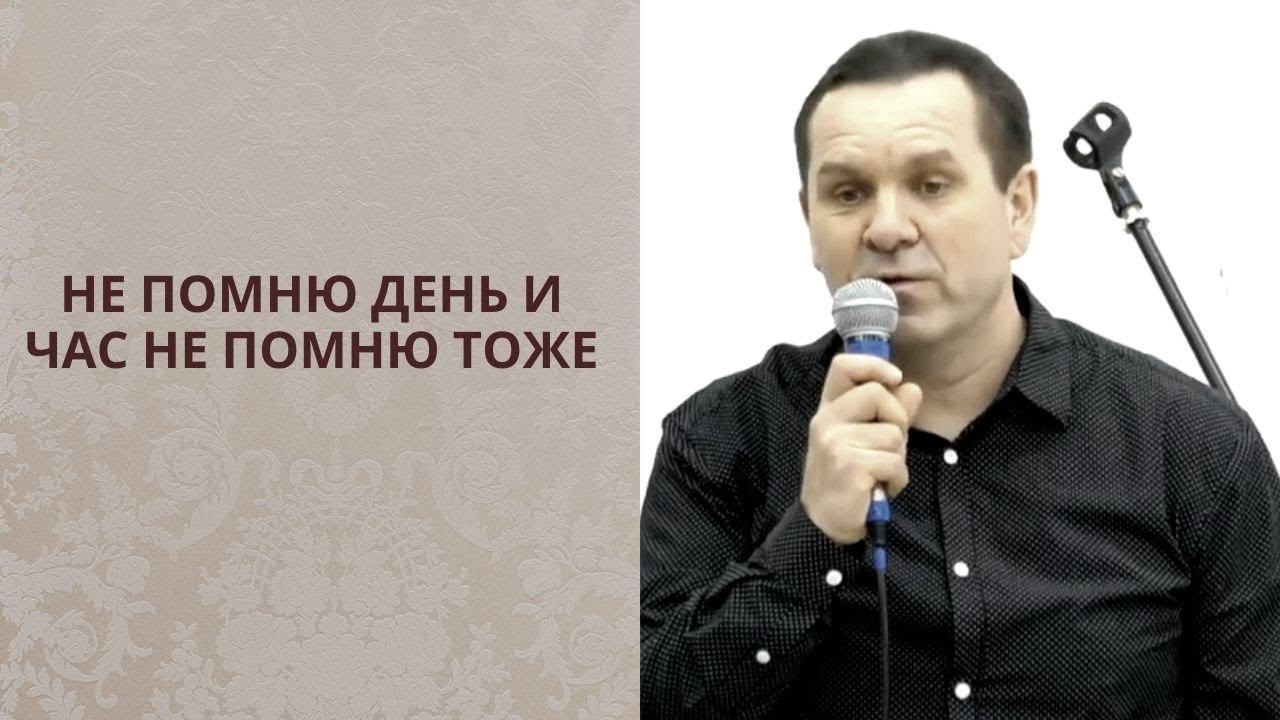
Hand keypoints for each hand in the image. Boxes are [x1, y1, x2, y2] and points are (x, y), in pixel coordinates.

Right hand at [801, 353, 922, 544]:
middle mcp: (827, 421)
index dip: (873, 364)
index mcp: (829, 410)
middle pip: (878, 394)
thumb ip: (890, 413)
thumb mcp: (867, 440)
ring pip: (892, 433)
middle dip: (897, 420)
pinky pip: (894, 461)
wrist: (825, 523)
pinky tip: (881, 489)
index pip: (844, 366)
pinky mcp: (849, 466)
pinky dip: (897, 479)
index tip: (894, 378)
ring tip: (880, 473)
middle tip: (888, 446)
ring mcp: (835, 443)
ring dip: (897, 457)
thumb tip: (913, 388)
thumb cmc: (847, 480)